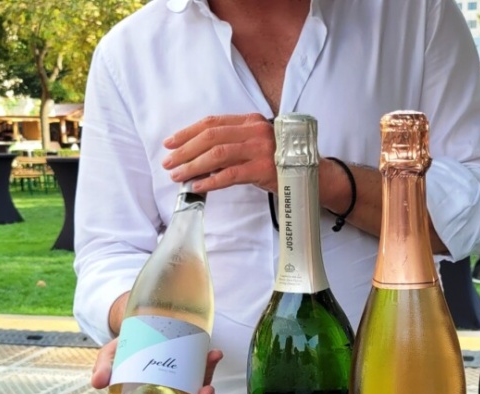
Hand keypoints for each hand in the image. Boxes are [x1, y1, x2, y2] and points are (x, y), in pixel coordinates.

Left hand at [162, 113, 276, 193]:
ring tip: (178, 176)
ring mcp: (261, 149)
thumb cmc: (279, 161)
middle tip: (169, 162)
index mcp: (250, 121)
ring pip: (217, 154)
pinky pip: (230, 175)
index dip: (187, 132)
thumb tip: (196, 156)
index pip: (212, 123)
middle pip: (211, 137)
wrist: (311, 175)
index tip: (170, 143)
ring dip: (193, 165)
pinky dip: (211, 181)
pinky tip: (198, 186)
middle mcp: (255, 130)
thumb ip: (231, 145)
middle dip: (185, 150)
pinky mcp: (264, 169)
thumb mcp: (255, 144)